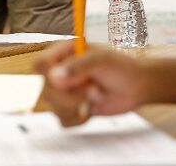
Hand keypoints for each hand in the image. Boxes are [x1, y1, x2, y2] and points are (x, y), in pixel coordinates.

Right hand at [34, 41, 150, 125]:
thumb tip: (53, 77)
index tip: (70, 78)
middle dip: (73, 95)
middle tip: (95, 89)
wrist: (136, 87)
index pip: (40, 64)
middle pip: (46, 90)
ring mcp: (63, 92)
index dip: (50, 74)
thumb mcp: (101, 60)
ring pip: (54, 108)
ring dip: (78, 106)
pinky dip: (79, 118)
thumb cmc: (120, 67)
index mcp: (61, 53)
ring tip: (97, 95)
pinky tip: (92, 108)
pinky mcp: (69, 109)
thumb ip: (77, 67)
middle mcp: (58, 72)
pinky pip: (63, 120)